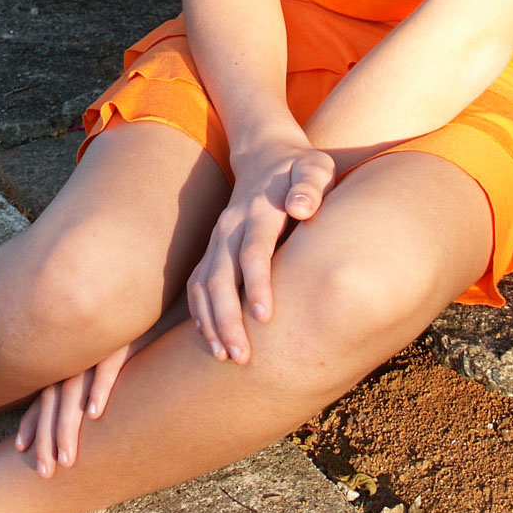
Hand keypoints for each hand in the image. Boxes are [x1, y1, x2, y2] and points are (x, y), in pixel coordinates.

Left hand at [14, 299, 188, 475]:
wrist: (159, 293)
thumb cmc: (135, 330)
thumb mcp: (109, 352)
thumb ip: (93, 376)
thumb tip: (90, 412)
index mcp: (72, 356)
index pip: (46, 392)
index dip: (33, 420)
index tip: (20, 448)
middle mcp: (79, 350)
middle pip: (55, 398)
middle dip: (47, 437)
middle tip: (44, 473)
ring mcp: (99, 344)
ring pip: (76, 389)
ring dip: (68, 425)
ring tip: (66, 459)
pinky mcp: (124, 336)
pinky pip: (108, 364)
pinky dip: (100, 388)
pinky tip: (95, 414)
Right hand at [187, 138, 334, 364]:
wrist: (266, 155)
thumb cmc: (301, 169)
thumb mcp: (315, 168)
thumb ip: (311, 186)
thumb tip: (301, 209)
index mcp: (259, 210)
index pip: (254, 250)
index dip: (258, 283)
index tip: (265, 317)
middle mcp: (232, 226)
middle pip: (222, 275)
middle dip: (228, 317)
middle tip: (242, 357)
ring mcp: (218, 237)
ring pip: (204, 283)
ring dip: (211, 321)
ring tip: (224, 357)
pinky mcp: (213, 248)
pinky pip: (198, 283)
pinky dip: (200, 312)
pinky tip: (210, 340)